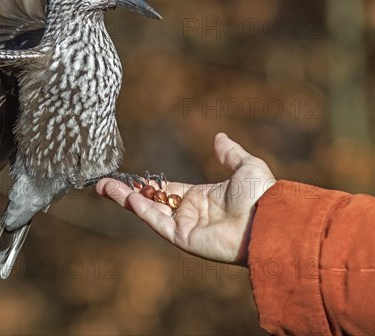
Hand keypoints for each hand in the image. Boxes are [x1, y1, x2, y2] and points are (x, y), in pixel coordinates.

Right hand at [96, 133, 275, 266]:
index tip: (128, 178)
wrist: (271, 220)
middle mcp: (189, 213)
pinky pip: (158, 222)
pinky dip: (142, 211)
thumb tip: (219, 137)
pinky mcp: (184, 238)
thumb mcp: (246, 166)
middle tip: (103, 184)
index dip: (146, 184)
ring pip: (148, 211)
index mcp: (200, 198)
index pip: (165, 190)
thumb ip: (230, 153)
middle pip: (150, 201)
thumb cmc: (262, 195)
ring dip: (126, 200)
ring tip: (103, 187)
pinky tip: (127, 197)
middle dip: (126, 193)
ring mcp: (185, 226)